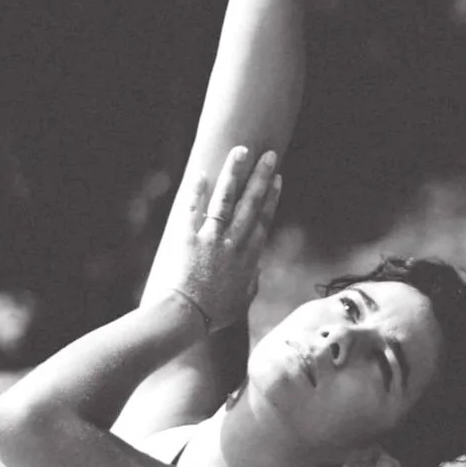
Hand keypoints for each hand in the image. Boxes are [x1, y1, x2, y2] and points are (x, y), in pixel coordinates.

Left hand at [171, 146, 281, 332]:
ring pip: (226, 198)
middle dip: (261, 176)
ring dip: (234, 173)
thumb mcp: (242, 302)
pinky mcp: (190, 238)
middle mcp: (234, 243)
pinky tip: (200, 174)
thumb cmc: (215, 314)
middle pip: (251, 203)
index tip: (277, 179)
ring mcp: (212, 238)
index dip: (272, 198)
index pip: (263, 220)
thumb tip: (256, 272)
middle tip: (268, 155)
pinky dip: (196, 192)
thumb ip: (252, 285)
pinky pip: (194, 210)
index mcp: (249, 257)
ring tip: (240, 151)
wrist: (189, 316)